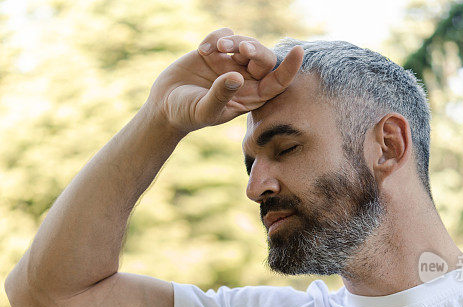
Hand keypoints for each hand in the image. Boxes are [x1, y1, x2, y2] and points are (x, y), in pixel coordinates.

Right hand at [146, 28, 303, 134]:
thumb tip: (236, 77)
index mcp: (250, 97)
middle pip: (263, 58)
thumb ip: (220, 95)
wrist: (164, 105)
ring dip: (232, 42)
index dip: (289, 67)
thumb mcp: (203, 110)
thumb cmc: (186, 114)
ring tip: (214, 50)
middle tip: (240, 48)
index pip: (277, 82)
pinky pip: (225, 35)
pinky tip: (201, 50)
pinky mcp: (215, 52)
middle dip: (254, 49)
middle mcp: (245, 79)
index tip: (298, 51)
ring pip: (244, 43)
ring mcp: (230, 64)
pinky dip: (215, 37)